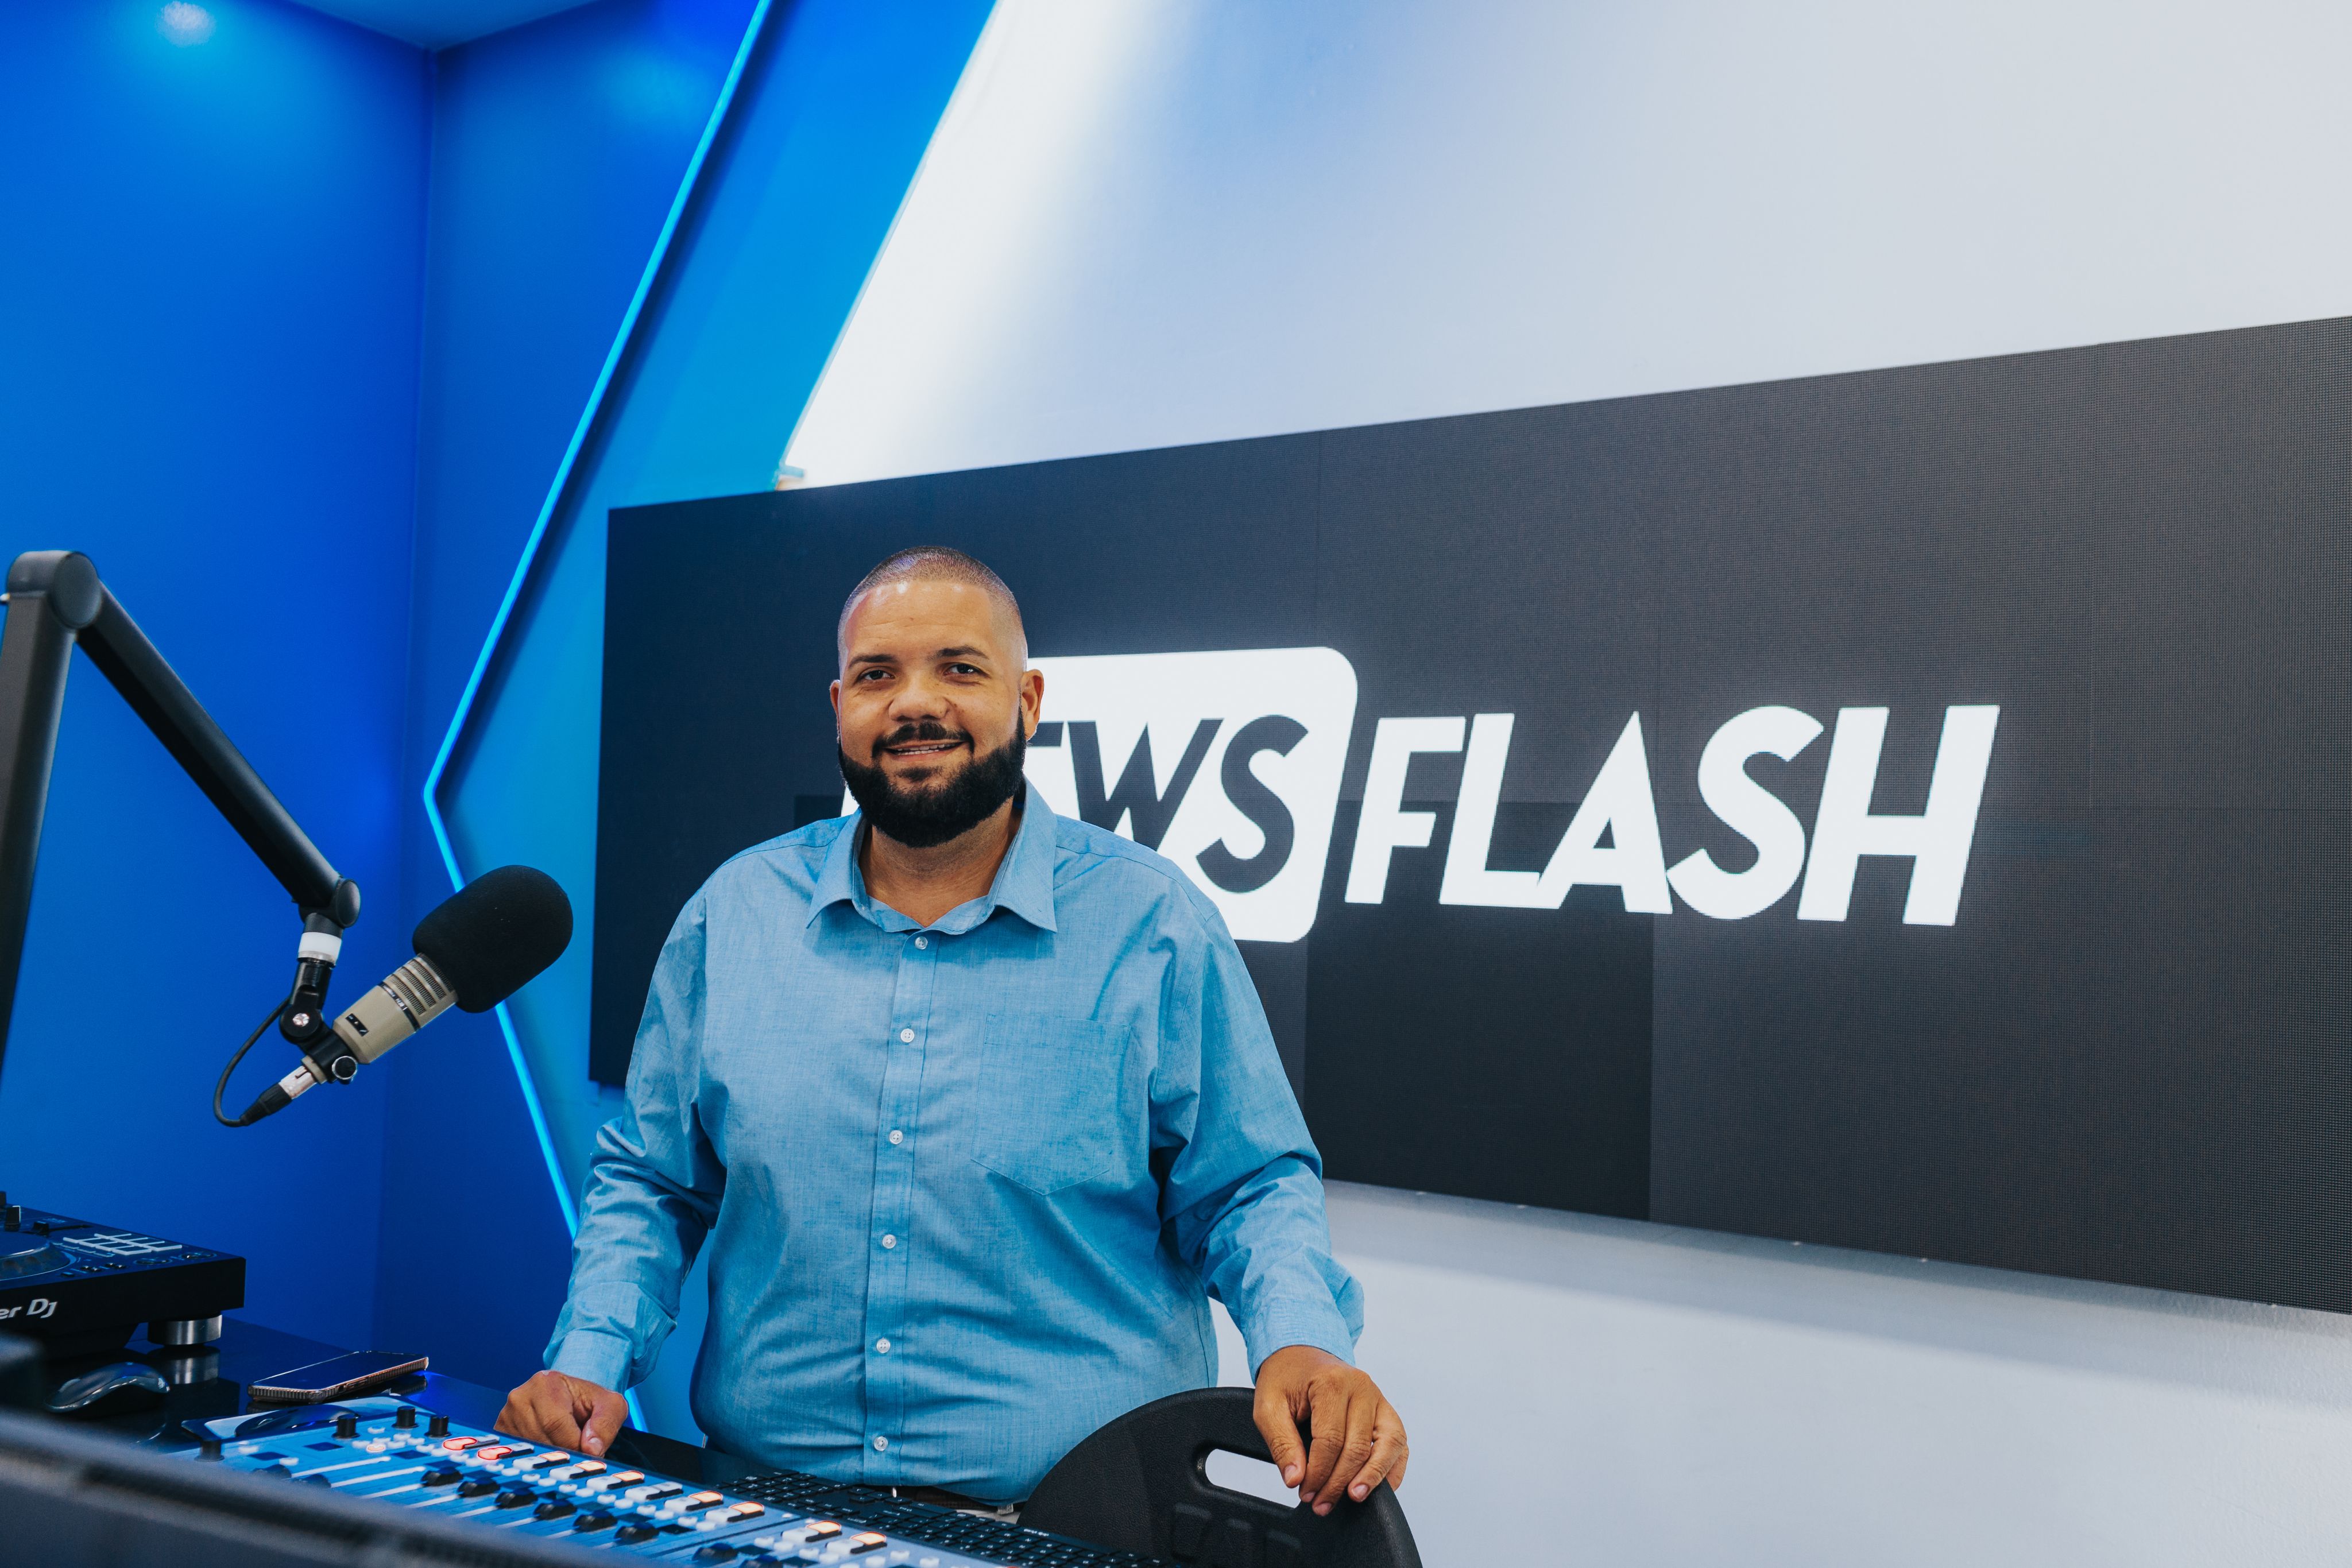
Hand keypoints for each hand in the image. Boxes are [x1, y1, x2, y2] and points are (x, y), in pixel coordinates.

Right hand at [496, 1369, 628, 1456]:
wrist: (570, 1399)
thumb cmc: (589, 1402)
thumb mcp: (610, 1406)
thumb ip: (606, 1424)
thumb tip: (591, 1449)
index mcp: (544, 1383)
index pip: (556, 1424)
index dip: (575, 1445)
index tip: (588, 1456)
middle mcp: (519, 1397)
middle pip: (541, 1440)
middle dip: (563, 1453)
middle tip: (578, 1457)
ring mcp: (506, 1416)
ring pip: (530, 1451)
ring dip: (550, 1458)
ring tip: (565, 1450)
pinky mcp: (502, 1433)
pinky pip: (520, 1455)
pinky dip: (537, 1459)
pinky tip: (549, 1452)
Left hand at [1251, 1345, 1406, 1515]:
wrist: (1301, 1355)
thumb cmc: (1285, 1380)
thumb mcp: (1268, 1407)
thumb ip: (1281, 1443)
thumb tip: (1295, 1479)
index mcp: (1332, 1382)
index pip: (1330, 1440)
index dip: (1318, 1473)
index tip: (1304, 1492)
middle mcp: (1362, 1387)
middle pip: (1358, 1447)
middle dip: (1339, 1482)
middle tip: (1320, 1503)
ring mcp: (1378, 1398)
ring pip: (1388, 1445)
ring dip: (1371, 1478)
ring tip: (1353, 1498)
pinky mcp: (1386, 1410)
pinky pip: (1399, 1442)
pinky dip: (1393, 1467)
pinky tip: (1381, 1488)